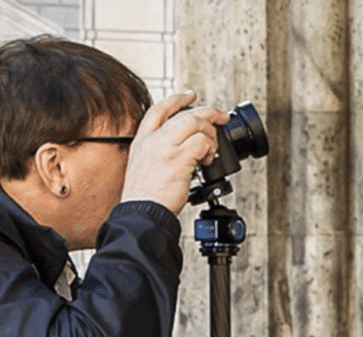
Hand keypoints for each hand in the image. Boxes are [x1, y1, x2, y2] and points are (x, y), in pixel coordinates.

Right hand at [120, 92, 228, 214]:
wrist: (142, 214)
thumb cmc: (145, 198)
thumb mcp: (142, 167)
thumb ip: (158, 152)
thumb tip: (185, 146)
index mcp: (141, 141)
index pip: (159, 109)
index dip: (178, 99)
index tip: (192, 96)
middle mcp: (152, 141)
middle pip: (185, 115)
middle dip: (209, 114)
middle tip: (221, 119)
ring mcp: (165, 148)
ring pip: (196, 124)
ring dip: (210, 135)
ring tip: (211, 151)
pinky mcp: (178, 159)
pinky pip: (202, 143)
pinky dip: (210, 149)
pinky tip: (208, 160)